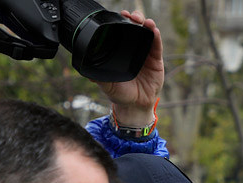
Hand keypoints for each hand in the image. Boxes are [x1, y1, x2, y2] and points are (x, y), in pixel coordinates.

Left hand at [95, 10, 164, 126]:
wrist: (134, 106)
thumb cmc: (120, 94)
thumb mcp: (106, 84)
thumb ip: (98, 77)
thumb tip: (85, 71)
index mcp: (121, 52)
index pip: (122, 32)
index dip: (122, 22)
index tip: (119, 15)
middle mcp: (134, 50)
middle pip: (136, 29)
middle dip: (134, 19)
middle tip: (131, 16)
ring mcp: (146, 55)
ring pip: (147, 34)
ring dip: (146, 25)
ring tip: (144, 21)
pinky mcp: (156, 61)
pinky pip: (157, 47)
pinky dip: (156, 38)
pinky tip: (153, 31)